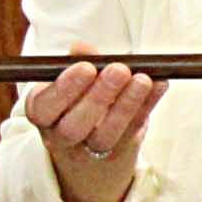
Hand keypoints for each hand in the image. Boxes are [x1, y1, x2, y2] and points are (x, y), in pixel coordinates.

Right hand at [24, 48, 162, 201]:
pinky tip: (159, 85)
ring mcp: (90, 150)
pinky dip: (148, 106)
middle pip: (74, 126)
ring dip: (127, 105)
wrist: (88, 154)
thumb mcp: (71, 82)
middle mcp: (60, 136)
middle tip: (119, 70)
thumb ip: (77, 62)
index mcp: (42, 113)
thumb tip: (81, 47)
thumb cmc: (77, 102)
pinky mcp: (120, 152)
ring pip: (105, 135)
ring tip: (143, 80)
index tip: (86, 68)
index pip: (43, 107)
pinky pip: (134, 130)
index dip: (64, 88)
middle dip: (98, 96)